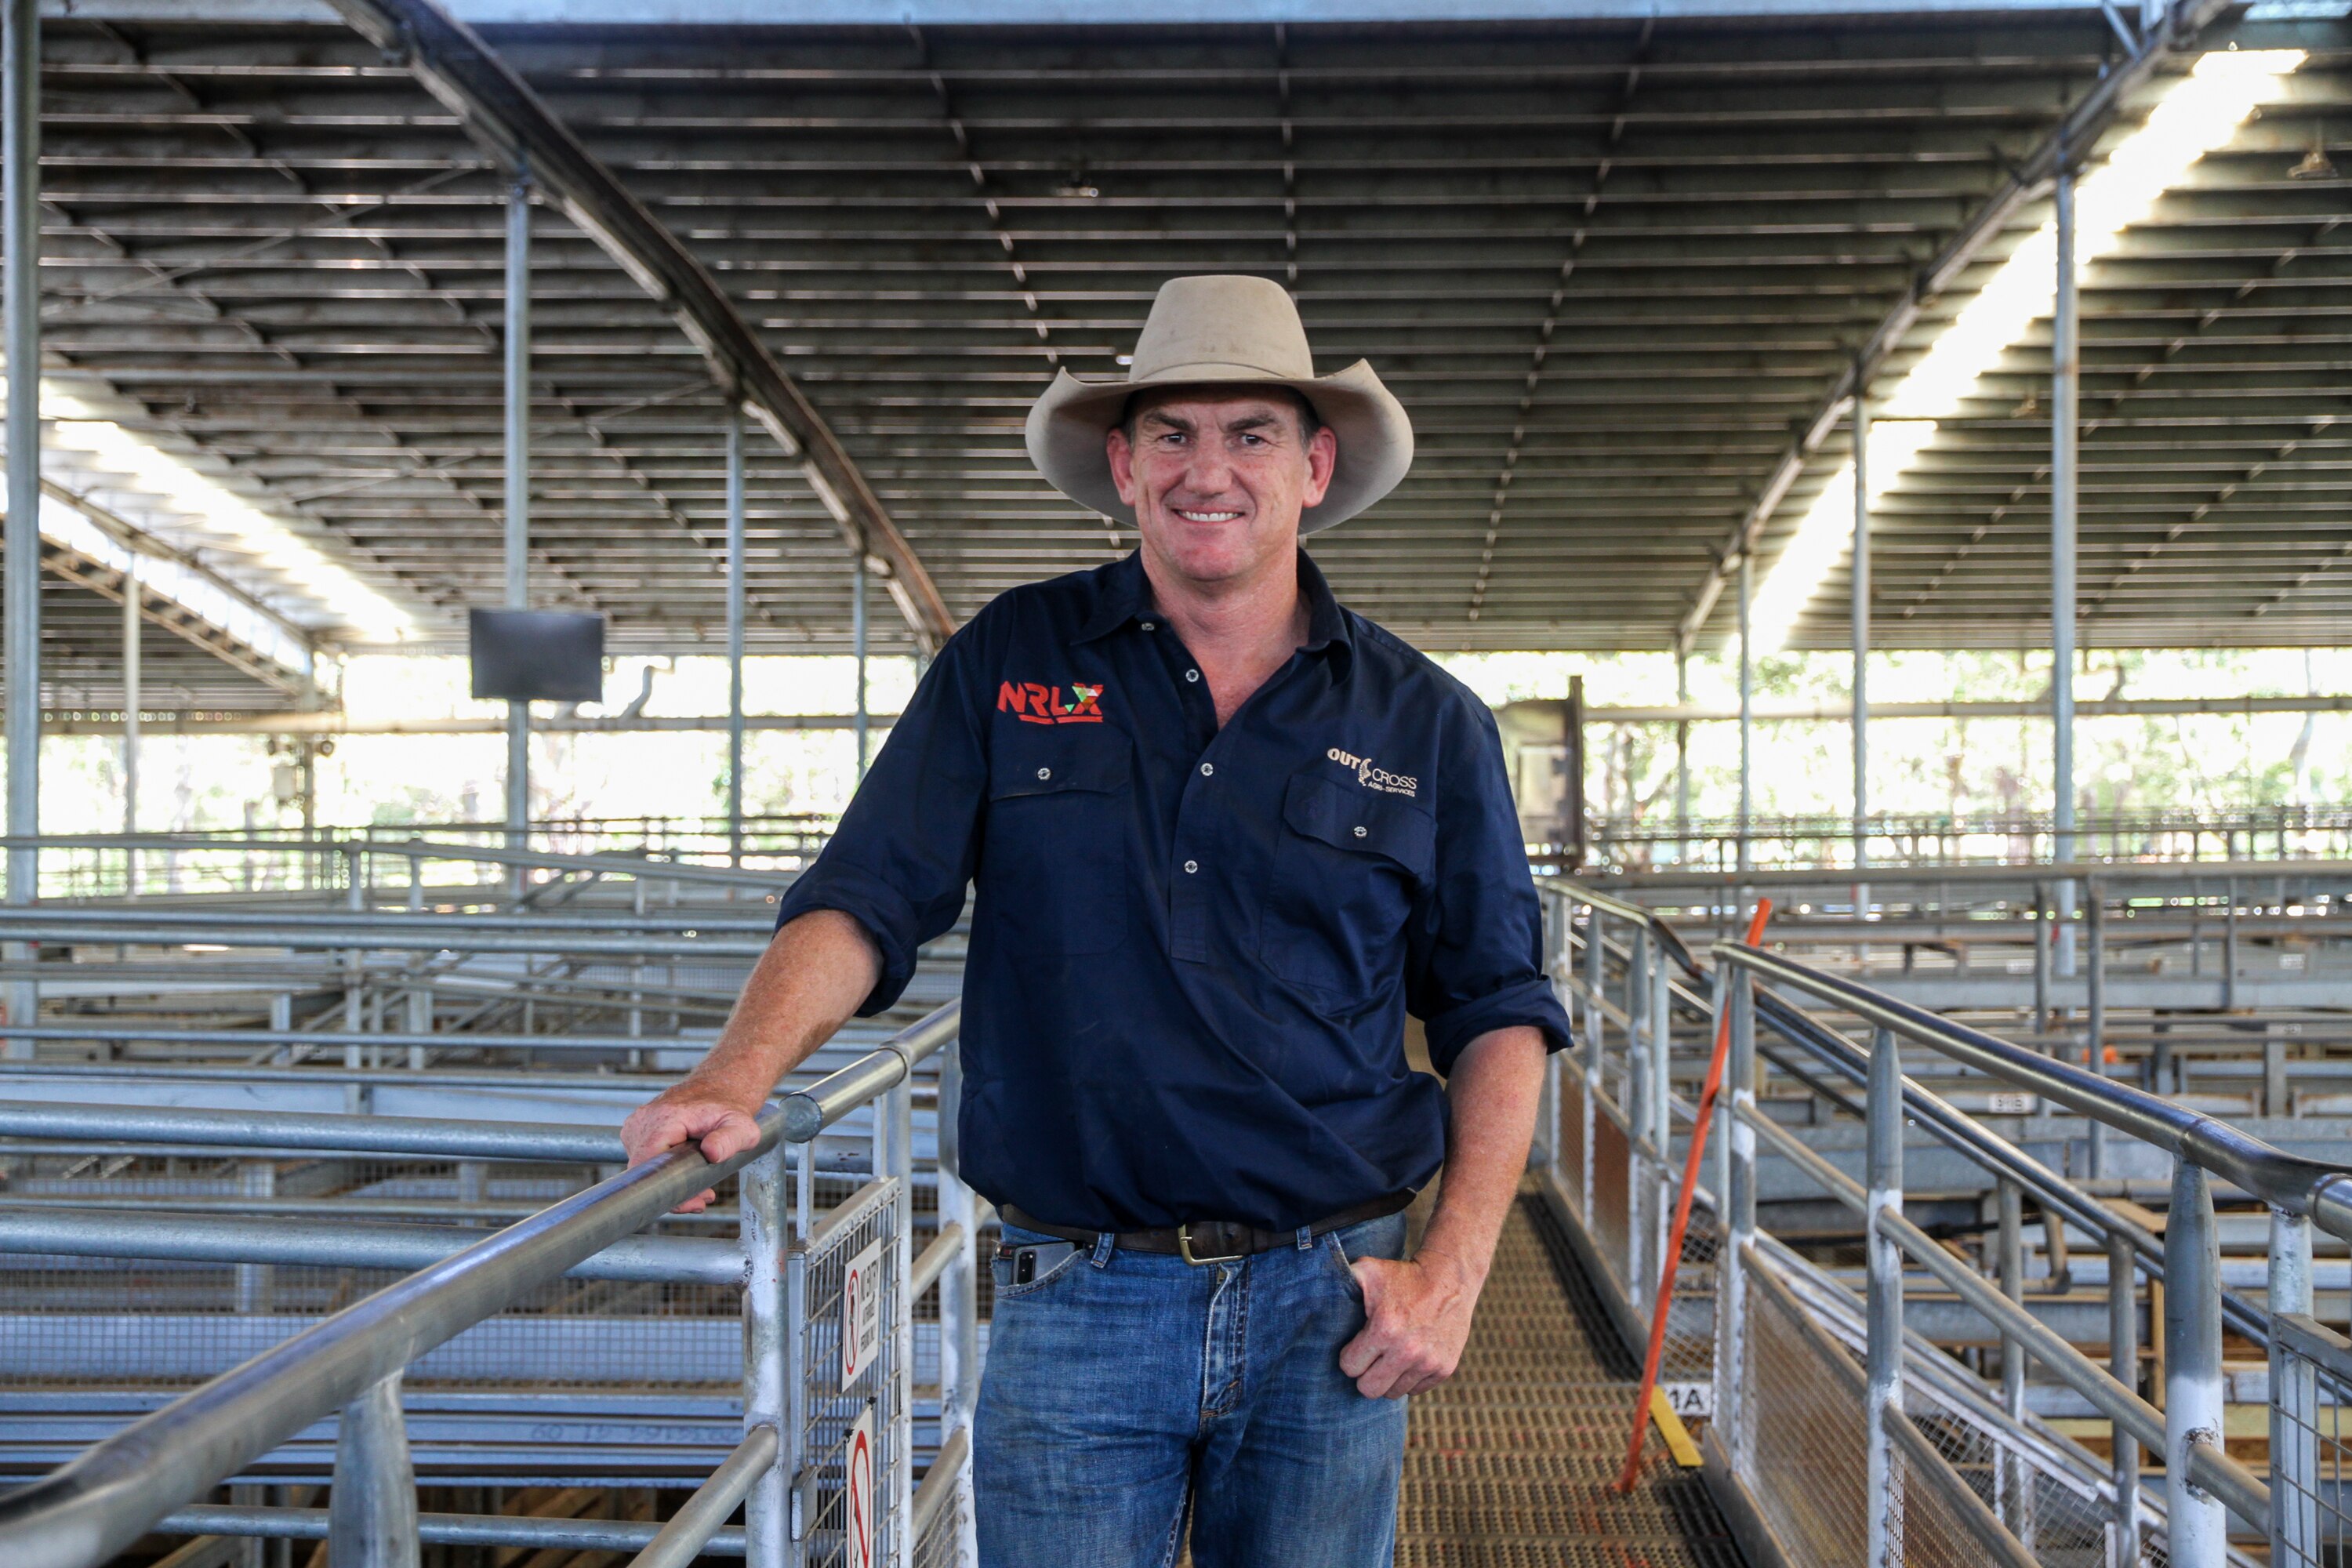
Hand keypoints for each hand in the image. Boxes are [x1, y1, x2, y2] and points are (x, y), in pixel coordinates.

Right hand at [620, 1086, 765, 1212]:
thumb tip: (711, 1152)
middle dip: (675, 1191)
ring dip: (669, 1183)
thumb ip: (729, 1140)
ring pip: (644, 1170)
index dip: (667, 1189)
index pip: (649, 1166)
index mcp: (663, 1118)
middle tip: (703, 1197)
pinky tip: (684, 1172)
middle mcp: (643, 1121)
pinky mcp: (635, 1132)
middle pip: (645, 1172)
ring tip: (699, 1184)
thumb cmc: (729, 1108)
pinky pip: (644, 1162)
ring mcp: (636, 1126)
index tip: (694, 1200)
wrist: (718, 1089)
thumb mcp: (740, 1126)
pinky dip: (663, 1172)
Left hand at [1337, 1251, 1481, 1398]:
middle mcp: (1407, 1351)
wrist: (1450, 1278)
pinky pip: (1415, 1390)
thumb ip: (1341, 1280)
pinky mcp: (1444, 1369)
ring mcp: (1428, 1362)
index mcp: (1385, 1329)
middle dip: (1364, 1375)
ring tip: (1390, 1357)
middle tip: (1370, 1358)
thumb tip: (1312, 1288)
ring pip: (1393, 1393)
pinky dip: (1409, 1378)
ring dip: (1387, 1378)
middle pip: (1369, 1390)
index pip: (1350, 1368)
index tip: (1356, 1345)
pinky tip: (1409, 1358)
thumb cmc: (1403, 1276)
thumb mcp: (1368, 1270)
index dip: (1349, 1357)